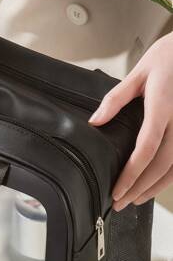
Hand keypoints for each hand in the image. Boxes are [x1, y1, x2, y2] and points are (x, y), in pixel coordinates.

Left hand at [88, 32, 172, 210]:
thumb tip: (95, 121)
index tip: (117, 190)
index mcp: (163, 108)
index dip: (132, 174)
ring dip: (156, 187)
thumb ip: (115, 99)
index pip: (146, 149)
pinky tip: (156, 184)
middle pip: (162, 165)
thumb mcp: (138, 72)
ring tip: (135, 200)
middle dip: (140, 188)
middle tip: (120, 203)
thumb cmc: (169, 57)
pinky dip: (169, 176)